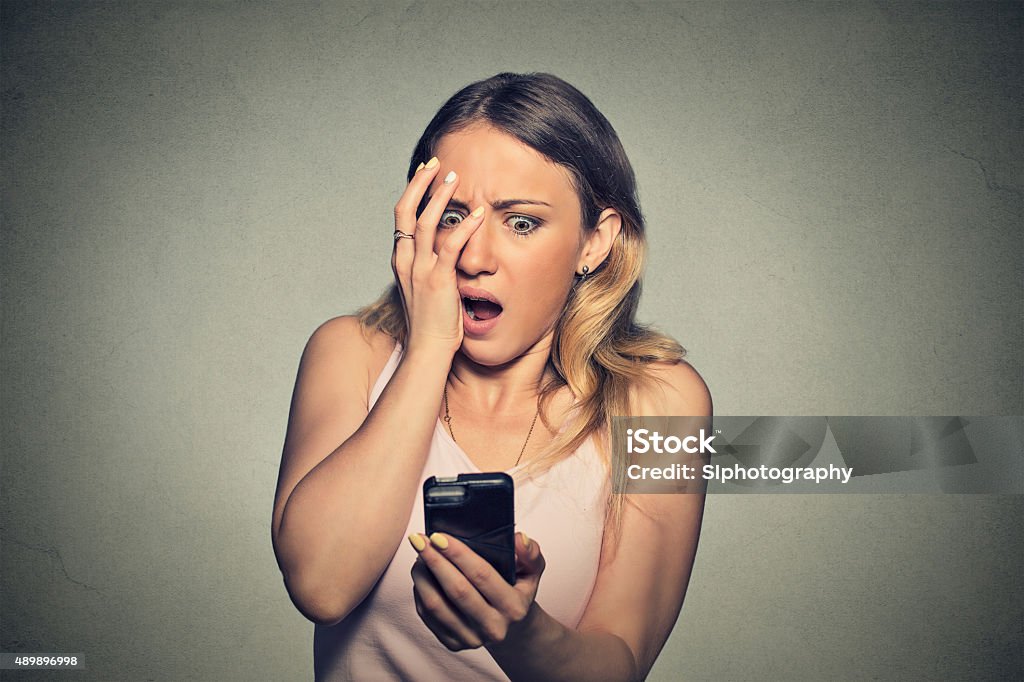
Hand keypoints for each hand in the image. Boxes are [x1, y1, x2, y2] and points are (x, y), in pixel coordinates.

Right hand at [392, 158, 484, 355]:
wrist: (428, 351)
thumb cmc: (432, 323)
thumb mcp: (426, 288)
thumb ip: (430, 266)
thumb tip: (446, 249)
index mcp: (401, 261)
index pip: (402, 216)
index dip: (412, 191)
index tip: (426, 173)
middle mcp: (406, 261)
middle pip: (406, 211)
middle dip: (421, 183)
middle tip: (437, 163)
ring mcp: (420, 271)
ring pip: (427, 223)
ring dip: (441, 197)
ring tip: (456, 179)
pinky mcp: (438, 281)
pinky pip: (451, 247)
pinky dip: (465, 227)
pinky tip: (479, 213)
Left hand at [409, 531, 544, 650]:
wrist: (512, 628)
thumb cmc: (518, 590)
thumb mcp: (532, 570)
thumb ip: (530, 553)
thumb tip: (520, 539)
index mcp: (513, 607)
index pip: (482, 575)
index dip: (458, 554)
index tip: (439, 536)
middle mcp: (493, 627)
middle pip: (456, 590)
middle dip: (434, 561)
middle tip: (419, 539)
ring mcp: (472, 638)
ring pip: (436, 606)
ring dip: (422, 577)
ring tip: (419, 556)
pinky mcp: (454, 644)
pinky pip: (428, 616)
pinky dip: (420, 592)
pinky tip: (421, 575)